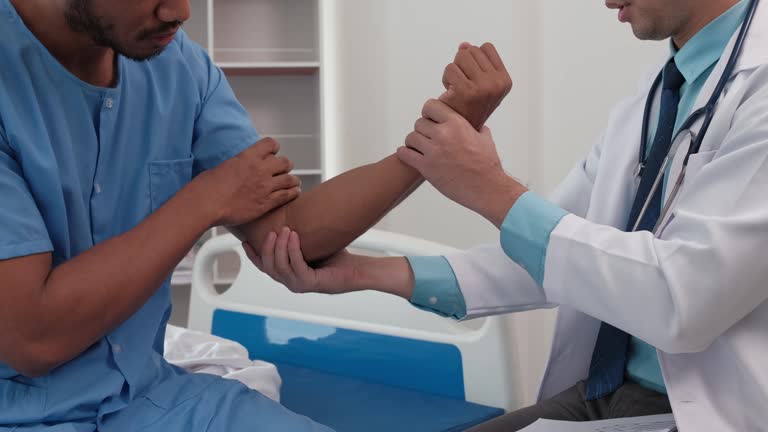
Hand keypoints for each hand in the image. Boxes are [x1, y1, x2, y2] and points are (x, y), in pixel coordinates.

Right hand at [196, 138, 300, 226]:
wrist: (207, 203)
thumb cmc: (207, 186)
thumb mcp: (223, 166)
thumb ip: (237, 165)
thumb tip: (236, 168)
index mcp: (248, 156)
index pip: (271, 144)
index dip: (273, 148)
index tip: (273, 152)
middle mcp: (261, 169)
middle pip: (285, 162)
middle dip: (284, 165)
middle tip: (282, 170)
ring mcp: (266, 186)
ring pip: (290, 179)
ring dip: (292, 180)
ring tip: (293, 182)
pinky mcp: (267, 202)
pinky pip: (287, 195)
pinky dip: (293, 193)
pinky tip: (295, 193)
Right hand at [243, 227, 362, 294]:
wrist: (356, 270)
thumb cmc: (335, 257)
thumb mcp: (310, 244)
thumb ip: (295, 237)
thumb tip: (284, 214)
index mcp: (288, 274)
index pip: (263, 266)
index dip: (252, 254)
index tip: (244, 240)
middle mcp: (290, 282)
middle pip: (268, 266)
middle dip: (267, 247)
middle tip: (272, 230)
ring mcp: (299, 284)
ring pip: (279, 266)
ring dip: (279, 246)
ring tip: (284, 229)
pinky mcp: (310, 283)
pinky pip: (295, 265)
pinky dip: (293, 249)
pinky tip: (294, 236)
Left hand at [397, 100, 526, 226]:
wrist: (486, 188)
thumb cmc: (487, 165)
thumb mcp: (485, 139)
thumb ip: (477, 129)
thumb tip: (477, 126)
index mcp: (457, 124)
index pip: (430, 106)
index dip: (429, 113)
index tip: (431, 120)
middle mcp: (443, 134)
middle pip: (419, 123)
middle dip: (422, 130)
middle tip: (427, 139)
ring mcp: (433, 151)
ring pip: (410, 137)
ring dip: (413, 143)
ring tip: (418, 148)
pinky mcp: (426, 167)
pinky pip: (405, 154)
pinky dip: (405, 154)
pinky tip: (410, 156)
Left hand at [439, 42, 511, 130]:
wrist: (460, 135)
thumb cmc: (468, 109)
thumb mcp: (479, 84)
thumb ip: (474, 63)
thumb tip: (463, 44)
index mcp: (505, 80)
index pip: (486, 48)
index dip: (474, 60)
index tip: (472, 78)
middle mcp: (497, 83)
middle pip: (471, 50)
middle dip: (462, 65)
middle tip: (461, 85)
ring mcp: (483, 87)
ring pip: (460, 57)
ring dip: (453, 72)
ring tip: (456, 89)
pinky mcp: (466, 91)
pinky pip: (450, 69)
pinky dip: (445, 79)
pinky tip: (449, 94)